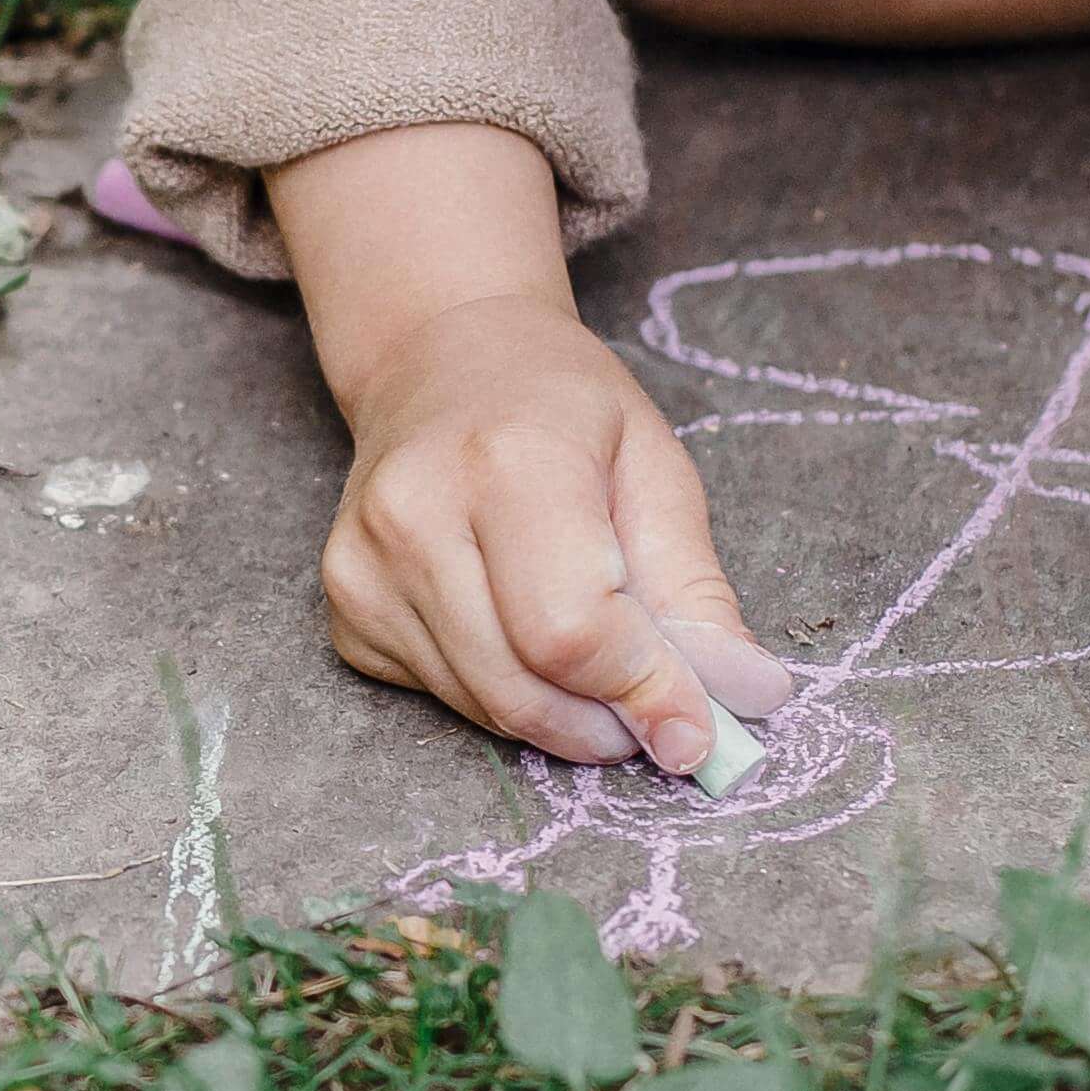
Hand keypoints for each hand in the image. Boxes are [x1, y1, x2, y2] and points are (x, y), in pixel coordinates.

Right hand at [271, 124, 793, 780]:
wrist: (440, 360)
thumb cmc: (562, 406)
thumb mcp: (655, 467)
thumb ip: (696, 590)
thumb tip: (745, 697)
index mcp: (509, 461)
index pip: (573, 632)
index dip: (645, 693)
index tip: (698, 730)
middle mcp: (415, 515)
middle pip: (523, 689)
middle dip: (607, 724)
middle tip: (659, 711)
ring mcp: (364, 567)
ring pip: (484, 708)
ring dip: (562, 717)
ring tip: (600, 665)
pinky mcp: (344, 609)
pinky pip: (443, 698)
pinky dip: (503, 693)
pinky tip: (518, 630)